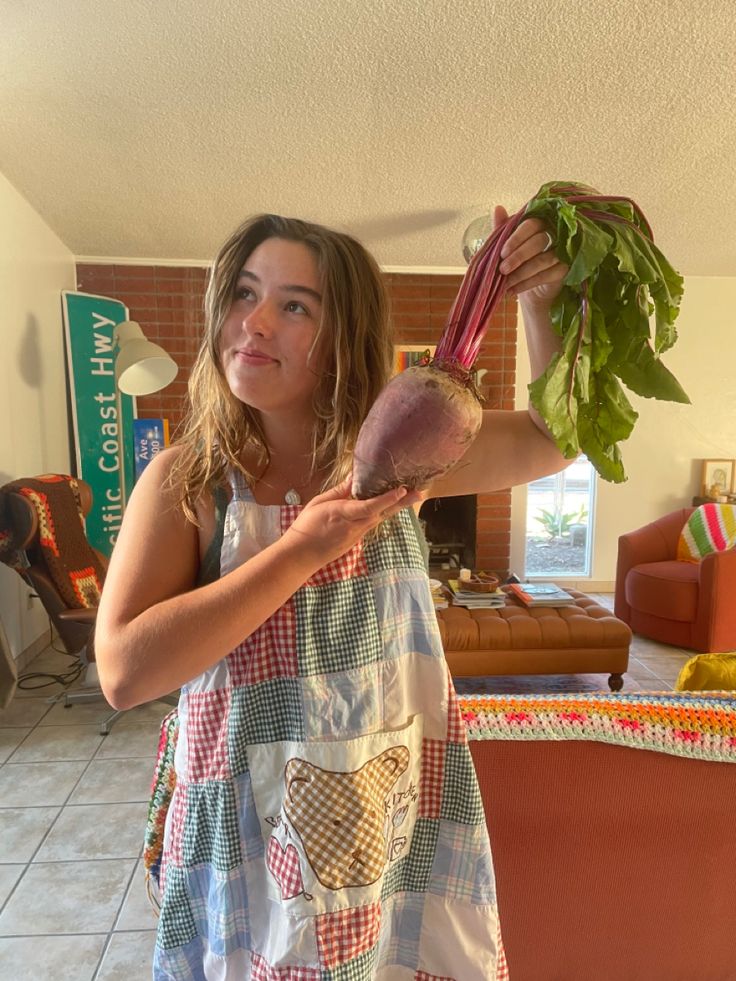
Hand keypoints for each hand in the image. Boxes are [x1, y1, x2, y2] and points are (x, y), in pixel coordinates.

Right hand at [285, 477, 421, 566]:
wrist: (301, 556)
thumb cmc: (306, 527)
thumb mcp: (319, 503)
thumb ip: (339, 492)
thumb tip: (354, 479)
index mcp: (343, 515)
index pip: (369, 507)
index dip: (387, 498)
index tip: (401, 490)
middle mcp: (355, 526)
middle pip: (382, 512)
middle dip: (402, 502)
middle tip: (420, 492)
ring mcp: (357, 535)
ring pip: (380, 517)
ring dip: (396, 506)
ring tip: (412, 495)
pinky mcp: (357, 539)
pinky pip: (373, 522)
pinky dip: (383, 511)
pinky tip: (390, 505)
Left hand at [495, 205, 568, 307]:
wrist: (529, 289)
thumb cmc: (518, 262)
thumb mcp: (507, 247)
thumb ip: (502, 229)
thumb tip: (497, 208)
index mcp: (540, 223)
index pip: (531, 224)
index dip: (516, 238)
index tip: (502, 253)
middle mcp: (555, 234)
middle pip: (538, 241)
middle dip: (518, 257)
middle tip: (502, 269)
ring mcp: (563, 251)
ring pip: (542, 260)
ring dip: (521, 273)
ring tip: (505, 283)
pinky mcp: (566, 269)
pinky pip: (546, 275)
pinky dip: (527, 284)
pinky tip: (513, 290)